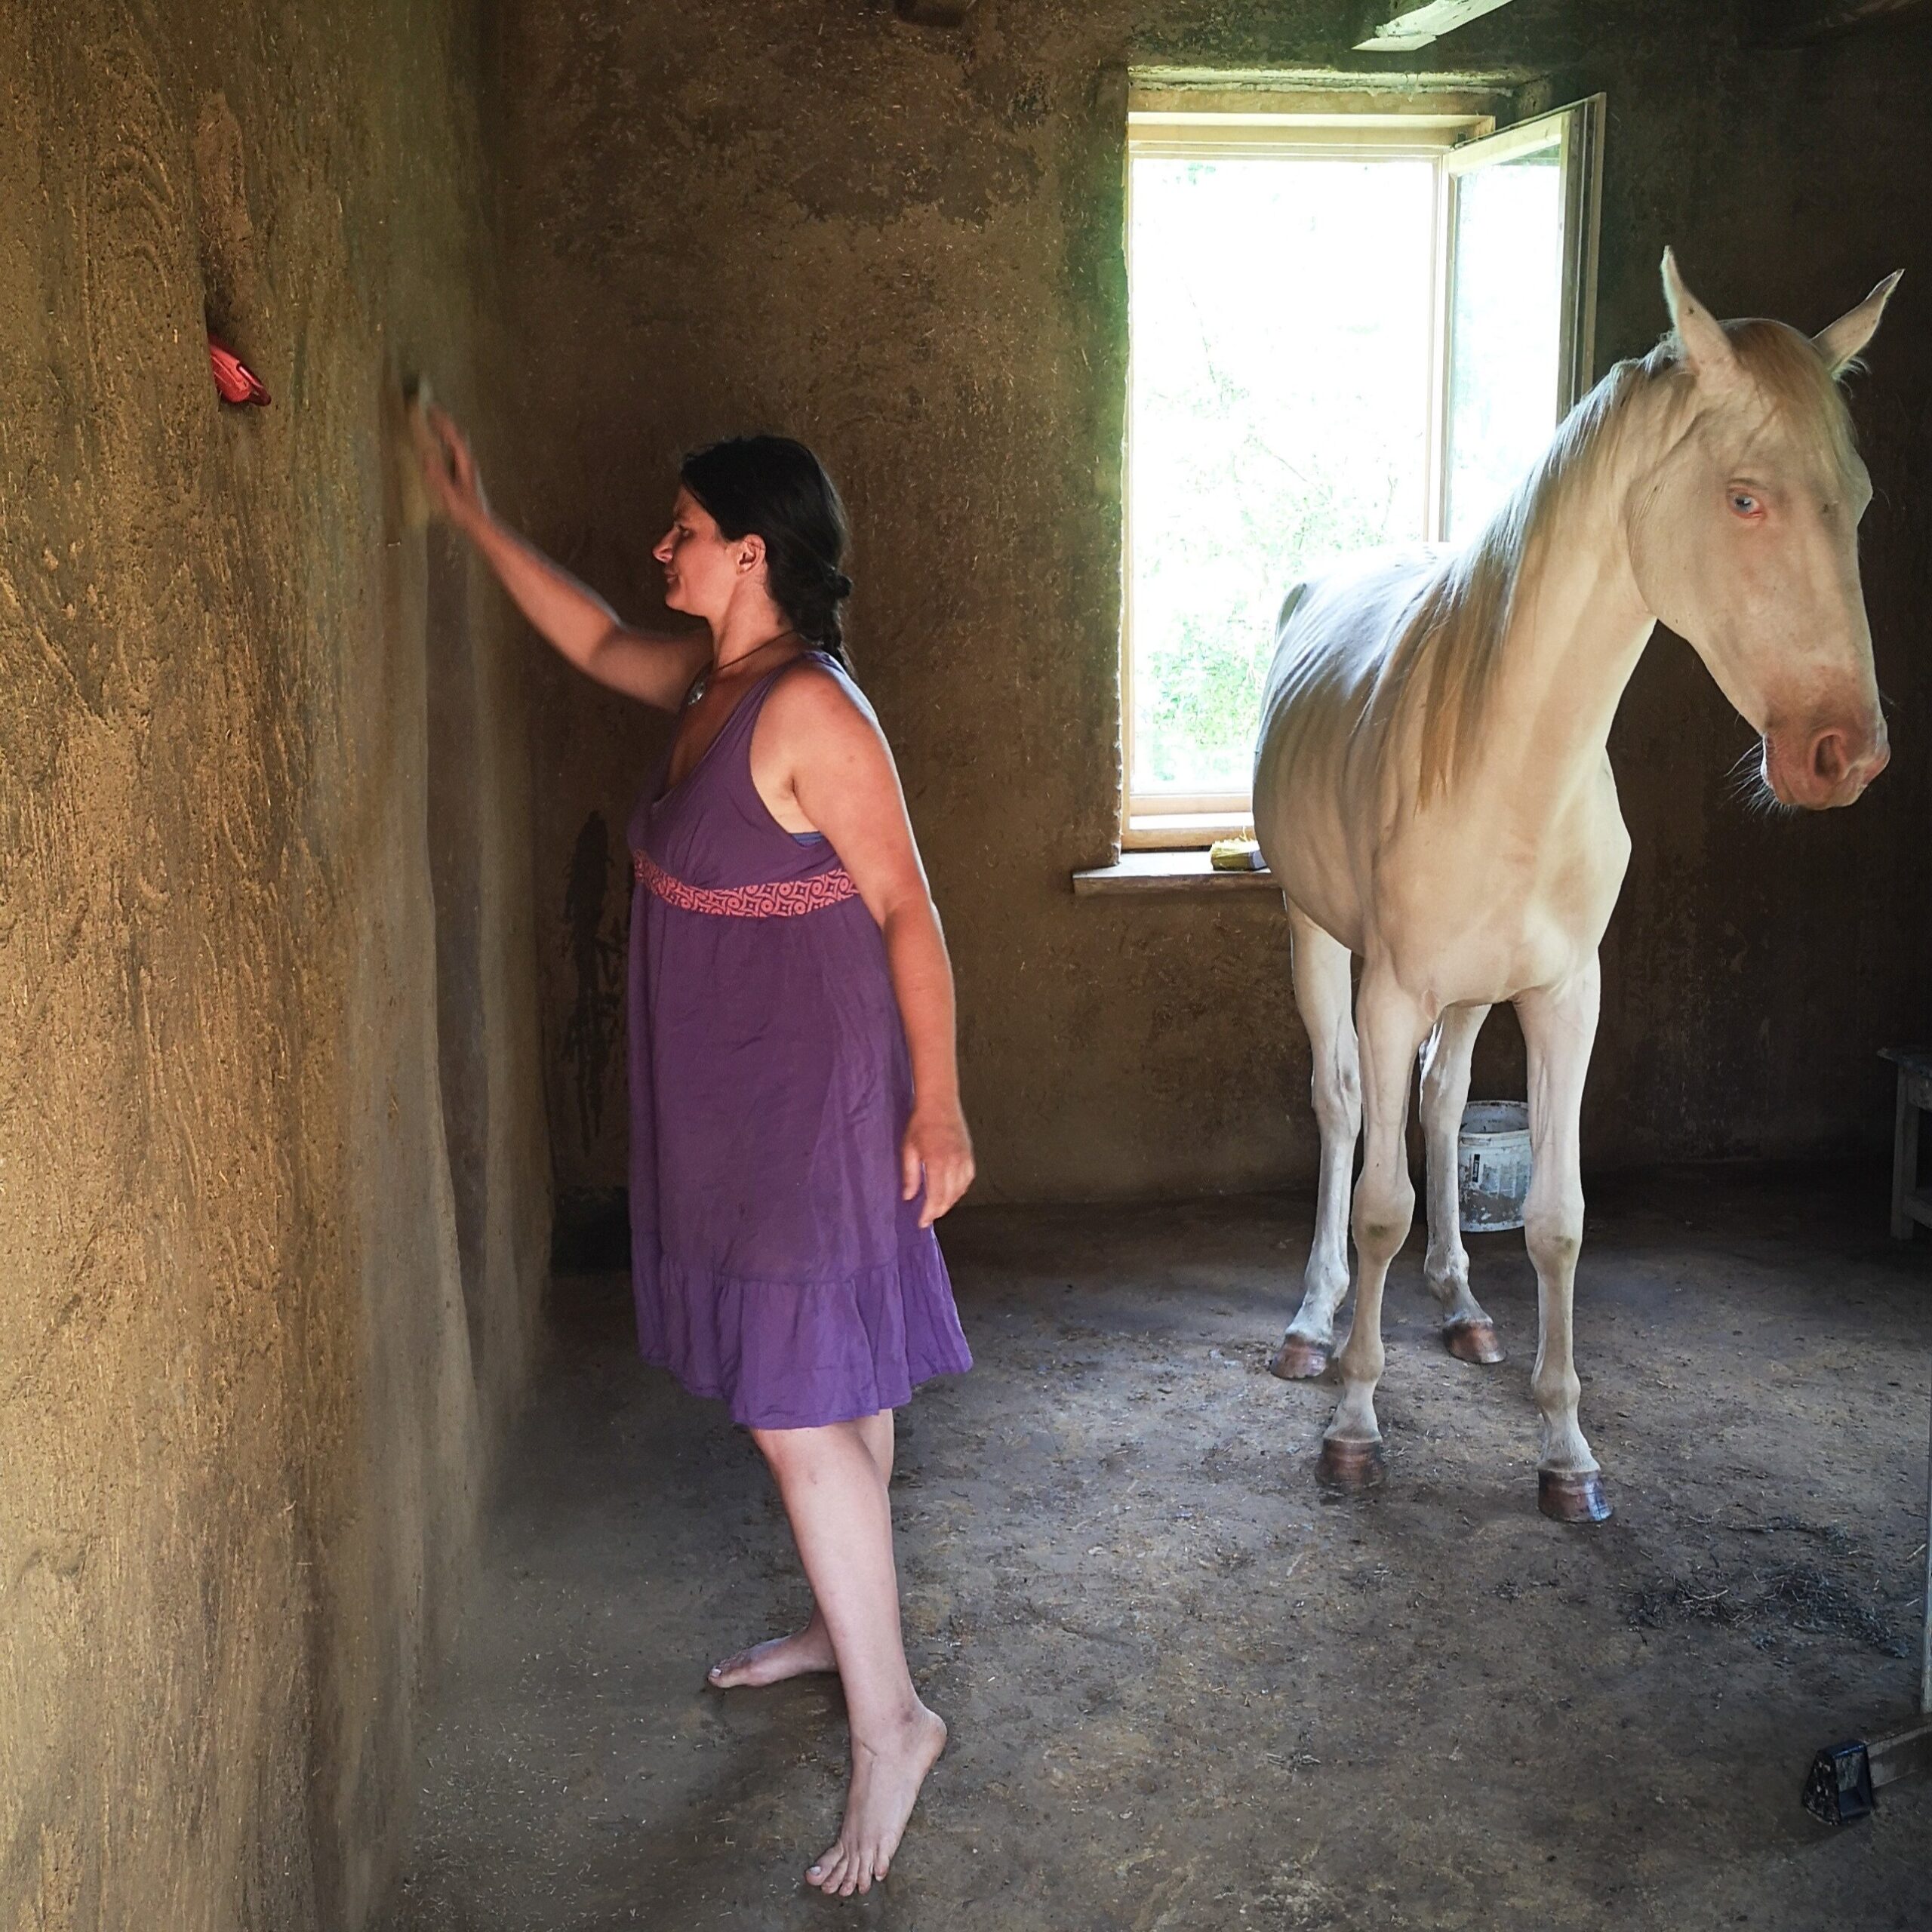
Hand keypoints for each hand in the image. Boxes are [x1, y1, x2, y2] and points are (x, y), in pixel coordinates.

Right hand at [412, 401, 489, 527]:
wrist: (480, 524)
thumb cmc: (465, 511)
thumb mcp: (449, 494)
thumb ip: (438, 476)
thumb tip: (427, 456)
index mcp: (465, 464)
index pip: (454, 436)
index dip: (443, 422)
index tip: (432, 409)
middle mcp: (468, 463)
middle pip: (456, 437)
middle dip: (444, 423)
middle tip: (430, 411)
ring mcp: (467, 468)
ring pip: (456, 444)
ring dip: (445, 432)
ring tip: (433, 423)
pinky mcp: (464, 475)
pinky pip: (453, 453)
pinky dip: (445, 444)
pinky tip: (438, 447)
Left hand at [900, 1102, 974, 1228]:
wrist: (939, 1102)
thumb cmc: (920, 1123)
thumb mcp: (908, 1149)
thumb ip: (910, 1175)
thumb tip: (909, 1196)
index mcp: (937, 1163)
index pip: (935, 1197)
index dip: (929, 1213)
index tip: (922, 1222)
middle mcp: (954, 1163)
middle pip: (949, 1197)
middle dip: (938, 1210)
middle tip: (927, 1217)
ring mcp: (964, 1159)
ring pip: (960, 1191)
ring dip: (949, 1201)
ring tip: (937, 1206)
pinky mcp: (969, 1155)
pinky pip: (967, 1179)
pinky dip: (960, 1190)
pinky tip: (951, 1191)